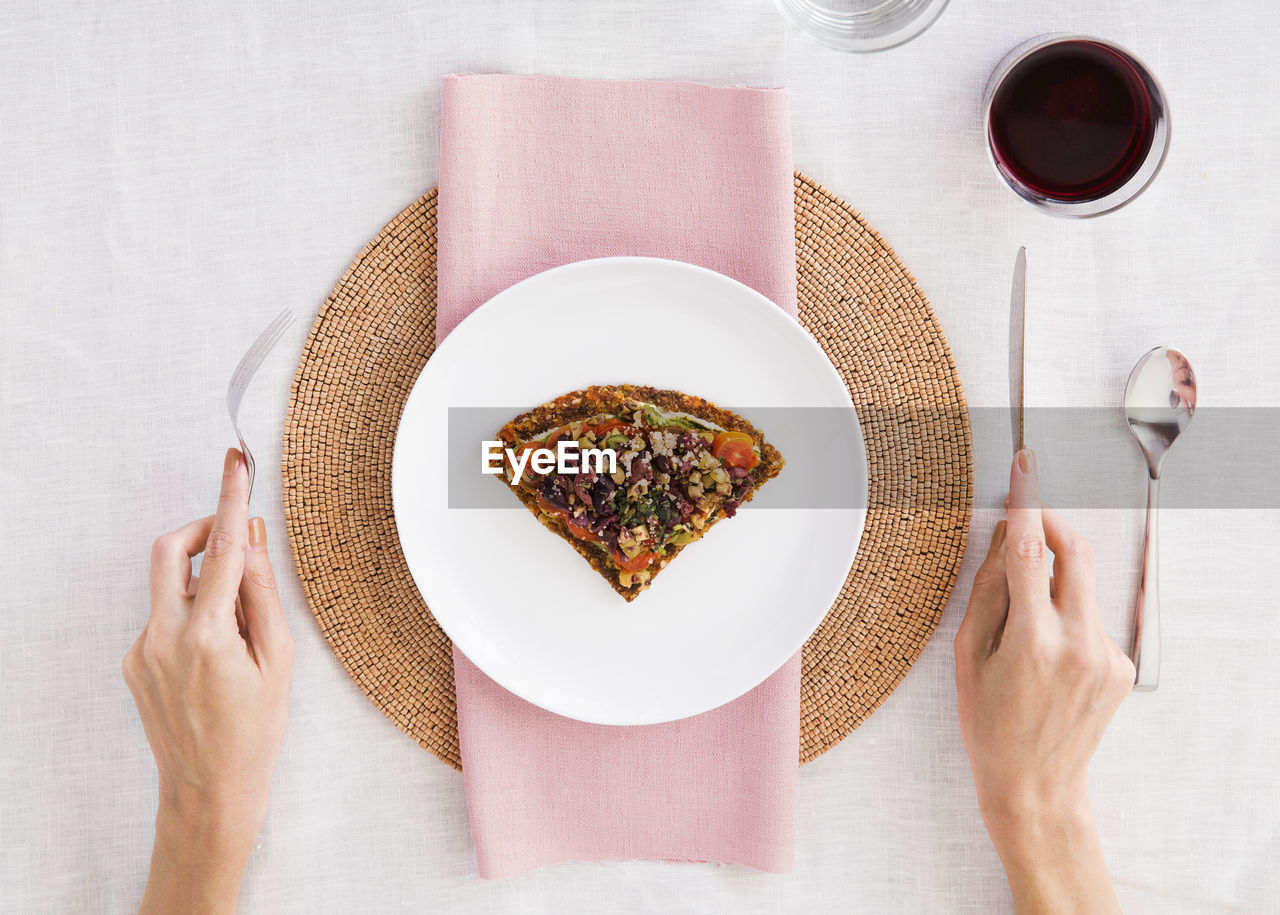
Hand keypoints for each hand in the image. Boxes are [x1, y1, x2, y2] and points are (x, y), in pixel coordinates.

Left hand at [124, 448, 292, 913]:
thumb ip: (262, 595)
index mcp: (207, 634)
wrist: (209, 789)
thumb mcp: (278, 660)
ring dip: (201, 579)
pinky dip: (192, 613)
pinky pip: (163, 615)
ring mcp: (142, 650)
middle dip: (201, 529)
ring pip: (168, 584)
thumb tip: (250, 543)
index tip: (234, 463)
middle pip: (170, 550)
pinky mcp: (134, 663)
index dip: (230, 499)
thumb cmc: (255, 732)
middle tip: (233, 536)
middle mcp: (164, 636)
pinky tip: (217, 654)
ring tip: (238, 623)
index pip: (222, 548)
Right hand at [954, 450, 1132, 912]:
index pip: (1033, 552)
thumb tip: (1006, 537)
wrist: (1034, 785)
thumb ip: (991, 590)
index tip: (1025, 469)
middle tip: (1030, 521)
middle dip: (1054, 527)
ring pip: (1085, 584)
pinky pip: (1092, 615)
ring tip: (1025, 613)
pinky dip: (1068, 612)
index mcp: (1034, 641)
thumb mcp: (970, 655)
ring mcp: (1106, 656)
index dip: (1028, 505)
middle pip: (1076, 554)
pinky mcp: (1121, 666)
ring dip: (1057, 576)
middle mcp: (1079, 644)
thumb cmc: (987, 723)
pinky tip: (1045, 647)